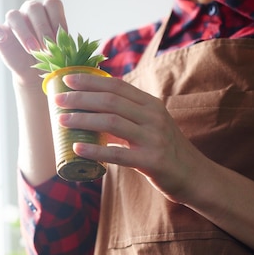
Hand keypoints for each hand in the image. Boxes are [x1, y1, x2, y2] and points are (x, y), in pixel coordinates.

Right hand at [0, 0, 67, 86]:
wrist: (34, 72)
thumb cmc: (49, 57)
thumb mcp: (59, 50)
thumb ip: (61, 43)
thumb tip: (64, 43)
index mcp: (46, 10)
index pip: (51, 4)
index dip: (58, 20)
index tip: (62, 40)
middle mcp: (29, 10)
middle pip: (34, 8)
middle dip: (43, 29)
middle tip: (48, 49)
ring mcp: (13, 20)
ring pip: (14, 15)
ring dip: (24, 33)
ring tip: (33, 50)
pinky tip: (1, 38)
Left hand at [56, 72, 205, 202]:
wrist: (196, 176)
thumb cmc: (167, 150)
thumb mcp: (152, 125)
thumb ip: (129, 115)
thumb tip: (92, 107)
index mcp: (151, 105)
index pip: (117, 86)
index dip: (91, 81)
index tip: (67, 79)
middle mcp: (153, 117)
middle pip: (110, 101)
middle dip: (80, 98)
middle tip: (57, 99)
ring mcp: (153, 138)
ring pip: (112, 123)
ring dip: (83, 119)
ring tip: (61, 120)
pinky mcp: (152, 161)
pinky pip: (118, 154)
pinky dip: (95, 150)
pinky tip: (77, 148)